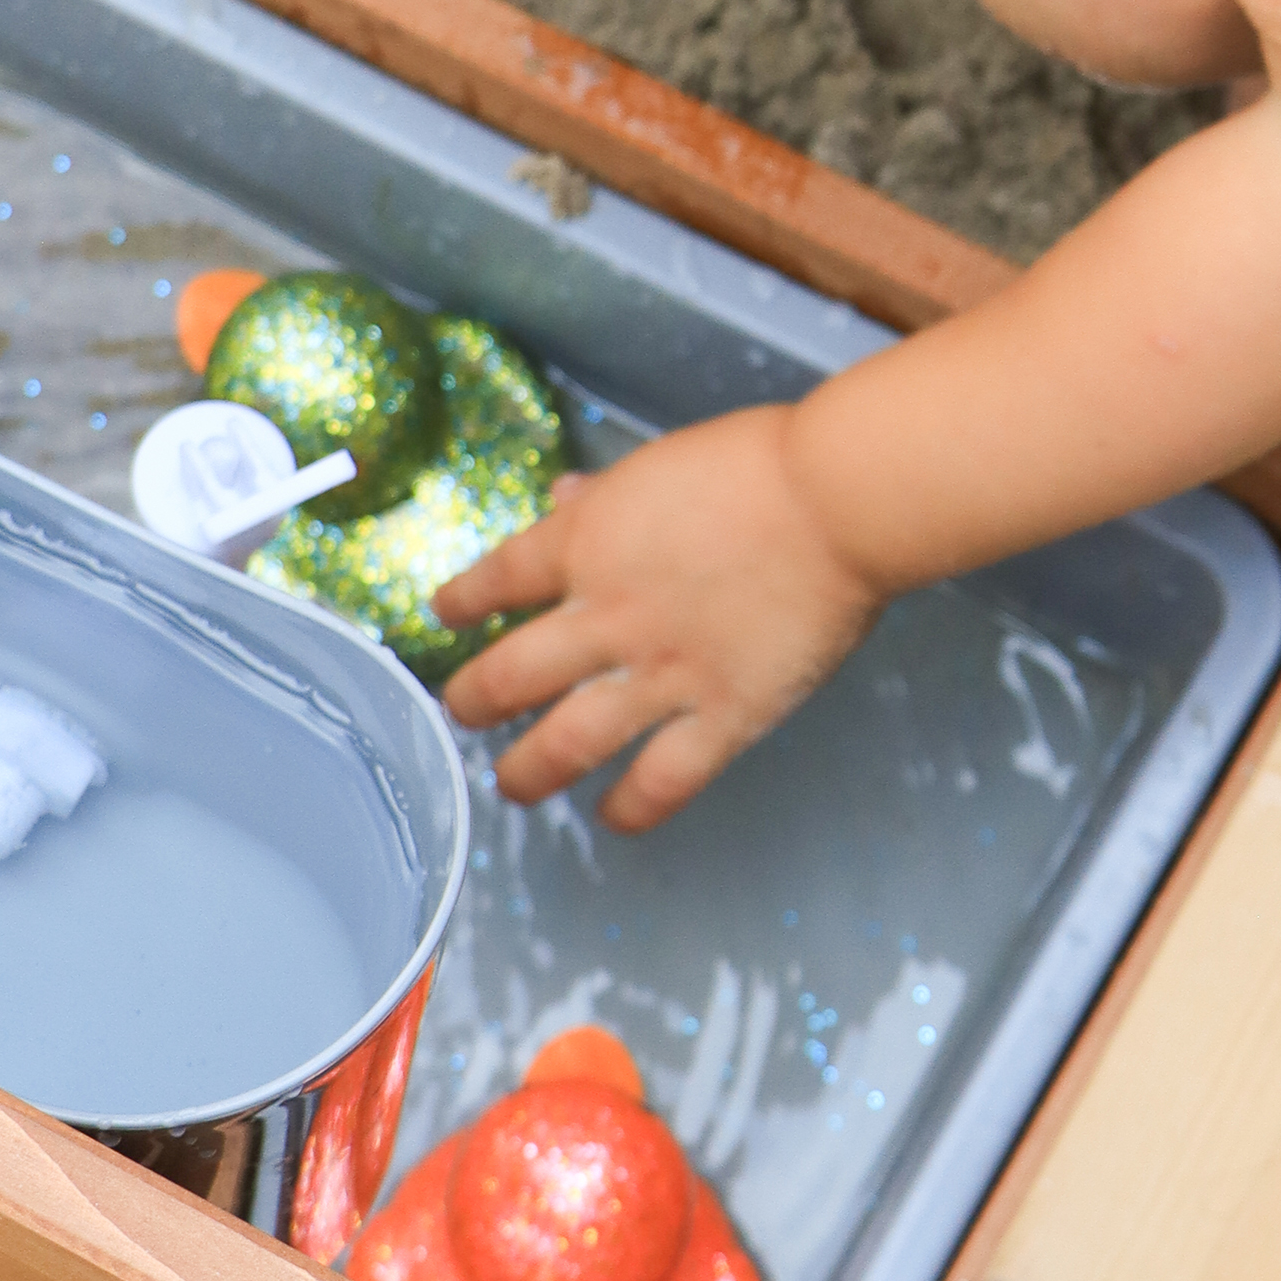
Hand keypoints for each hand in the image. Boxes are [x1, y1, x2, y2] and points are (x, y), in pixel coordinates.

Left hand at [435, 409, 884, 829]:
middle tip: (462, 712)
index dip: (464, 601)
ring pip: (568, 742)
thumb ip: (604, 495)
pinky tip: (612, 817)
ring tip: (513, 786)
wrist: (832, 500)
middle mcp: (606, 616)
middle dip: (474, 701)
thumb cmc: (758, 464)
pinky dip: (630, 807)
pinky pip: (661, 781)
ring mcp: (660, 673)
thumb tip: (563, 499)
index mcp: (586, 543)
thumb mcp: (659, 464)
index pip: (498, 579)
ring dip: (529, 771)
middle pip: (510, 676)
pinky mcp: (722, 715)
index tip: (448, 614)